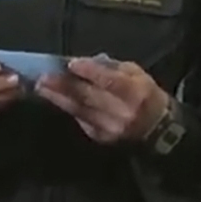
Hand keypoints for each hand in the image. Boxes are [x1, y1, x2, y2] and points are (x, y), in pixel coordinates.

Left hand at [35, 57, 167, 144]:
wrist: (158, 128)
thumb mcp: (136, 73)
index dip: (89, 72)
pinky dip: (68, 109)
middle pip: (89, 97)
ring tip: (42, 88)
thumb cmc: (145, 93)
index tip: (70, 64)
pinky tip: (55, 99)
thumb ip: (111, 68)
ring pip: (80, 111)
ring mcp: (111, 128)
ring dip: (58, 98)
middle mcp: (122, 112)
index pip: (109, 81)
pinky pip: (81, 120)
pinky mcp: (102, 138)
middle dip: (64, 86)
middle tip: (44, 76)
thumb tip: (85, 63)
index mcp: (134, 92)